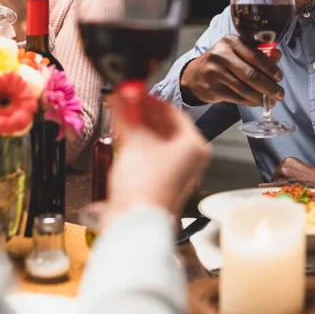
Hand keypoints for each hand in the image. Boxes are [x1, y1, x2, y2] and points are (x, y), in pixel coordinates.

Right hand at [88, 85, 209, 229]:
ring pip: (157, 142)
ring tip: (120, 114)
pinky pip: (151, 156)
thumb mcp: (135, 140)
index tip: (135, 89)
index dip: (151, 99)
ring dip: (139, 127)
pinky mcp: (161, 184)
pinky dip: (138, 144)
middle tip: (125, 99)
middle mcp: (190, 160)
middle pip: (166, 127)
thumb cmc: (143, 182)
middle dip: (144, 113)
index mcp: (194, 145)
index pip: (174, 112)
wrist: (134, 224)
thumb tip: (125, 90)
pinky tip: (121, 135)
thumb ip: (130, 112)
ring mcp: (177, 174)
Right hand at [180, 34, 283, 106]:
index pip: (256, 56)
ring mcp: (215, 72)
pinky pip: (238, 98)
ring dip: (262, 97)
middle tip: (280, 94)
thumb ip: (258, 53)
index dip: (270, 68)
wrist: (196, 75)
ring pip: (245, 89)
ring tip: (271, 101)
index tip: (279, 77)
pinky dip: (251, 102)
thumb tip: (278, 55)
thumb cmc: (223, 62)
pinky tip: (258, 102)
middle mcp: (221, 55)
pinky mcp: (213, 88)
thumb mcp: (238, 52)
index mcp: (231, 42)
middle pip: (251, 74)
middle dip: (269, 86)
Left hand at [259, 157, 314, 188]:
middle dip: (281, 180)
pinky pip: (271, 185)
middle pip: (276, 175)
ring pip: (275, 181)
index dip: (283, 175)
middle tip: (292, 185)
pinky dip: (265, 186)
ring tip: (293, 188)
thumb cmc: (313, 177)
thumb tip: (283, 174)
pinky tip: (260, 187)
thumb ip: (290, 168)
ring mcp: (282, 174)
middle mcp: (284, 165)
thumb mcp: (300, 166)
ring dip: (280, 186)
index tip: (289, 179)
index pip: (280, 168)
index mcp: (288, 160)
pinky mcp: (282, 183)